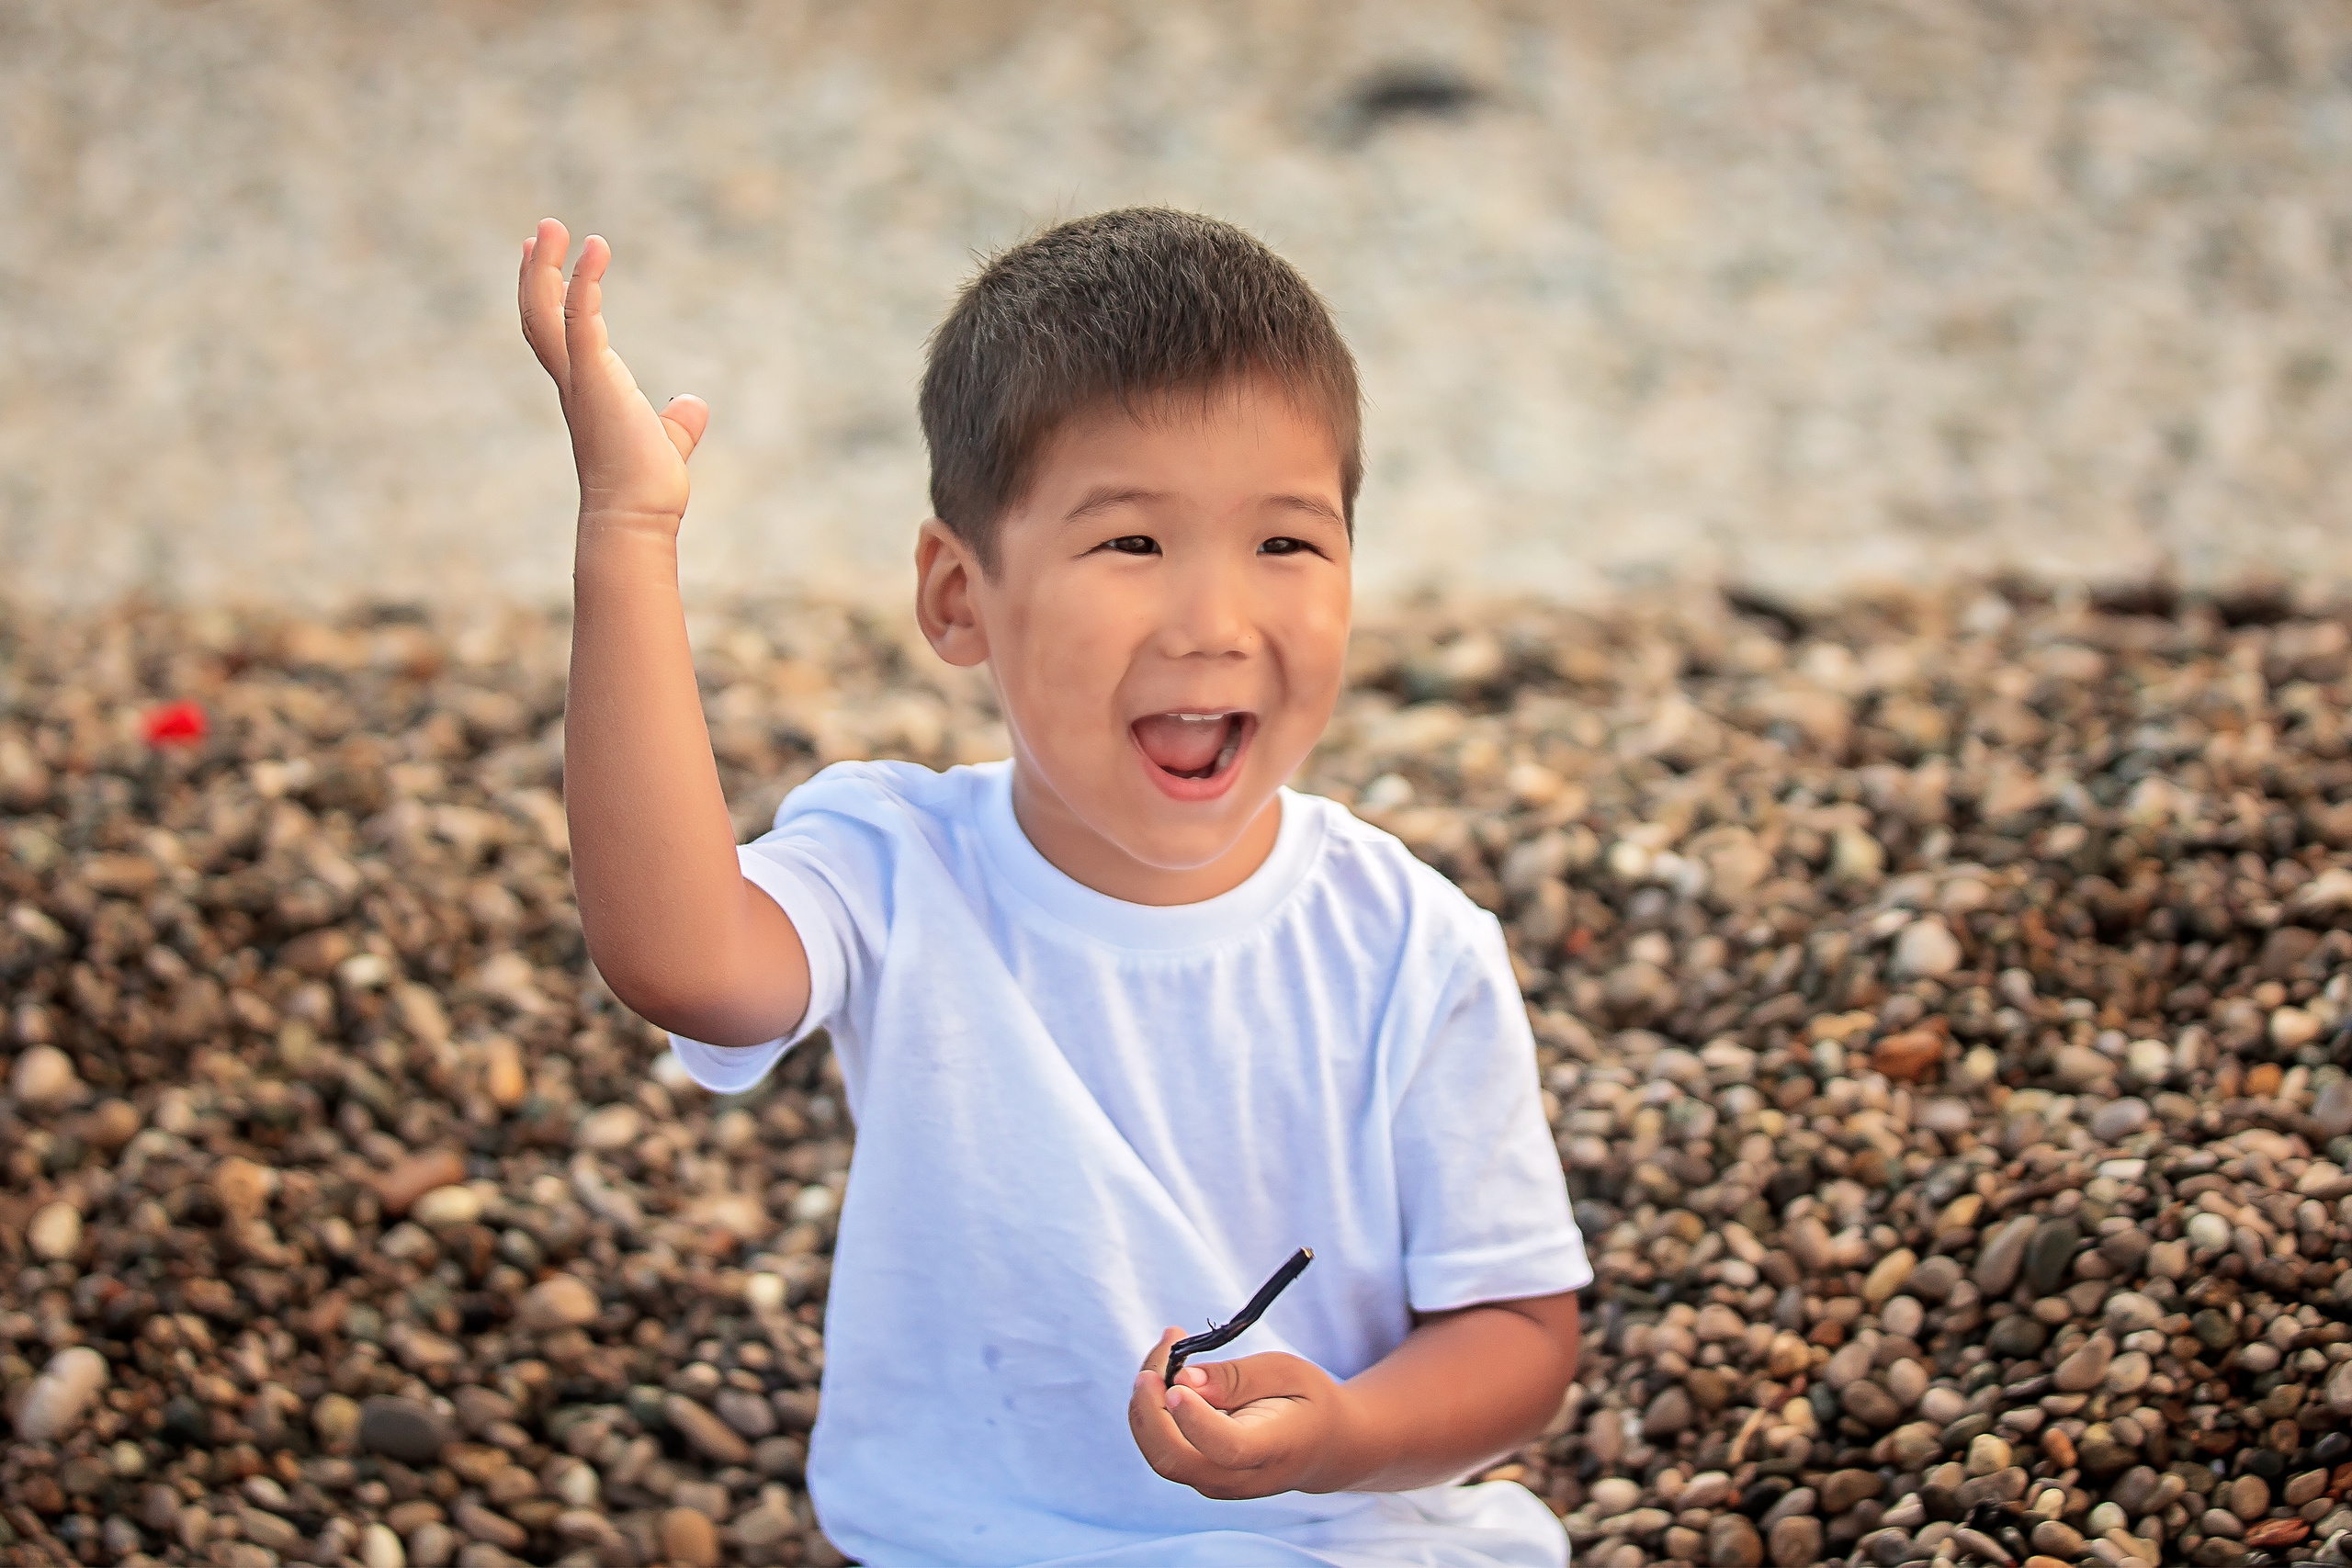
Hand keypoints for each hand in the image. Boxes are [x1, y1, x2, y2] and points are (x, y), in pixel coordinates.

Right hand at [518, 218, 708, 536]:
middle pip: (538, 315)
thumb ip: (679, 422)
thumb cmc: (648, 487)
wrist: (637, 517)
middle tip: (542, 230)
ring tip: (553, 226)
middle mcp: (573, 381)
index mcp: (585, 390)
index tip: (541, 260)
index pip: (554, 334)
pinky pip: (581, 317)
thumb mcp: (667, 440)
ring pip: (545, 311)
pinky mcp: (595, 376)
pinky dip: (584, 280)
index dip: (546, 296)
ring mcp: (579, 378)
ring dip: (546, 266)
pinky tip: (595, 249)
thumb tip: (694, 406)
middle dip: (536, 272)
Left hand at [1128, 1327, 1359, 1499]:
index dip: (1195, 1419)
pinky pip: (1162, 1447)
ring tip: (1168, 1347)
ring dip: (1147, 1400)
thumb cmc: (1307, 1401)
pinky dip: (1152, 1409)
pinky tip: (1167, 1372)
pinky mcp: (1199, 1475)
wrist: (1325, 1447)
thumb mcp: (1287, 1372)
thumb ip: (1238, 1378)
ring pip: (1160, 1452)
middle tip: (1161, 1351)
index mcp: (1272, 1449)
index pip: (1225, 1447)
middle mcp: (1239, 1476)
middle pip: (1174, 1459)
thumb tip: (1185, 1381)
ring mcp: (1215, 1483)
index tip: (1176, 1383)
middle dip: (1149, 1406)